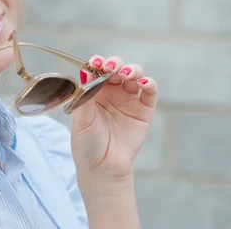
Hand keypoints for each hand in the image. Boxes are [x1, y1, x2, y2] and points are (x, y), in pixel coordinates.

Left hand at [70, 55, 157, 182]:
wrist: (102, 168)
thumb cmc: (87, 144)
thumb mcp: (81, 119)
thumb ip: (85, 95)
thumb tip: (85, 71)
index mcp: (94, 90)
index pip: (97, 69)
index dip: (97, 62)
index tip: (96, 63)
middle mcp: (112, 91)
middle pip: (117, 68)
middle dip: (115, 63)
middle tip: (111, 67)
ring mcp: (129, 99)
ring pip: (134, 75)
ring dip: (132, 69)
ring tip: (126, 74)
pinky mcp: (144, 109)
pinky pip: (149, 91)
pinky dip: (149, 83)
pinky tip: (143, 83)